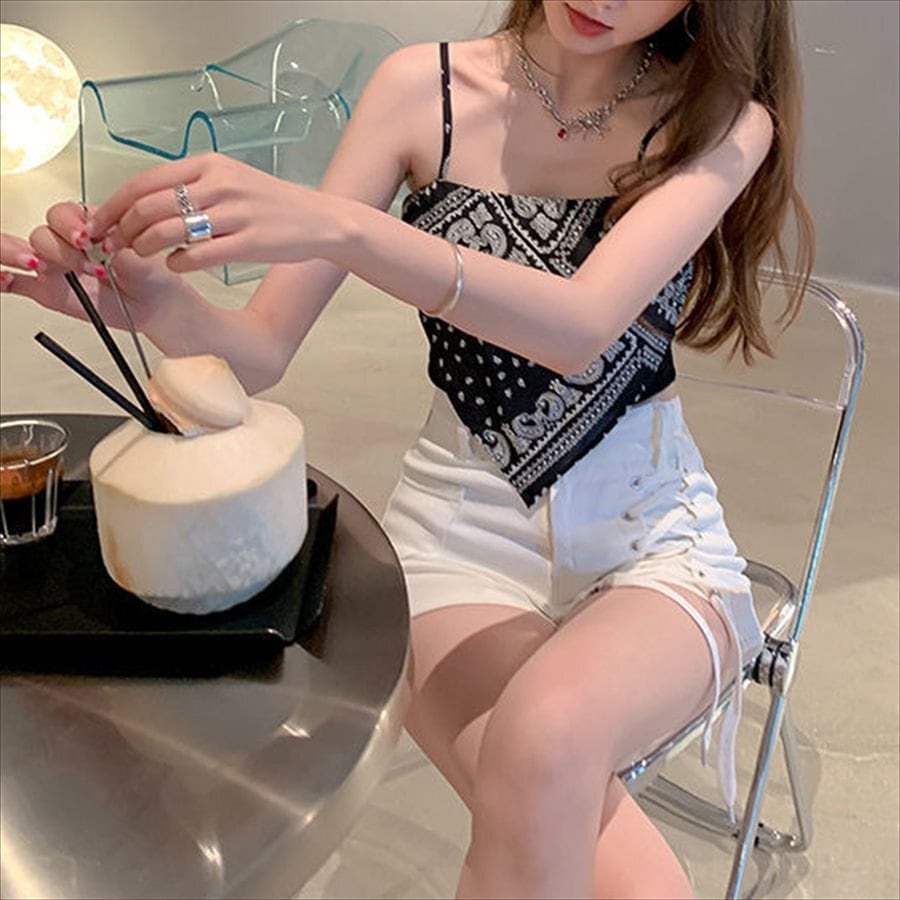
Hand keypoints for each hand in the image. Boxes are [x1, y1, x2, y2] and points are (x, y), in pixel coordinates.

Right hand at [2, 203, 189, 331]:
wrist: (156, 305)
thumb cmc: (151, 275)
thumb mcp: (139, 252)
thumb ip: (116, 243)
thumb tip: (98, 240)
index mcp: (87, 225)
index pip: (62, 213)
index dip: (70, 223)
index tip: (88, 238)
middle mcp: (67, 243)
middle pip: (42, 232)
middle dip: (59, 245)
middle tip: (82, 261)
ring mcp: (55, 266)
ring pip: (26, 252)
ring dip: (35, 258)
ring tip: (50, 268)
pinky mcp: (48, 290)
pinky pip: (18, 282)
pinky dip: (5, 278)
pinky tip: (5, 278)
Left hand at [86, 154, 332, 273]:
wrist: (320, 220)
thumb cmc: (271, 204)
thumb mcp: (230, 179)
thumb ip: (191, 185)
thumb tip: (145, 203)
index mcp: (208, 165)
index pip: (144, 181)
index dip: (115, 205)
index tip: (101, 223)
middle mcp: (219, 184)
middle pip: (149, 206)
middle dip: (122, 229)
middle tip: (114, 245)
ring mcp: (234, 214)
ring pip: (167, 231)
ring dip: (143, 248)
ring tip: (140, 256)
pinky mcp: (248, 244)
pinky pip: (196, 256)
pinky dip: (177, 263)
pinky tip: (177, 265)